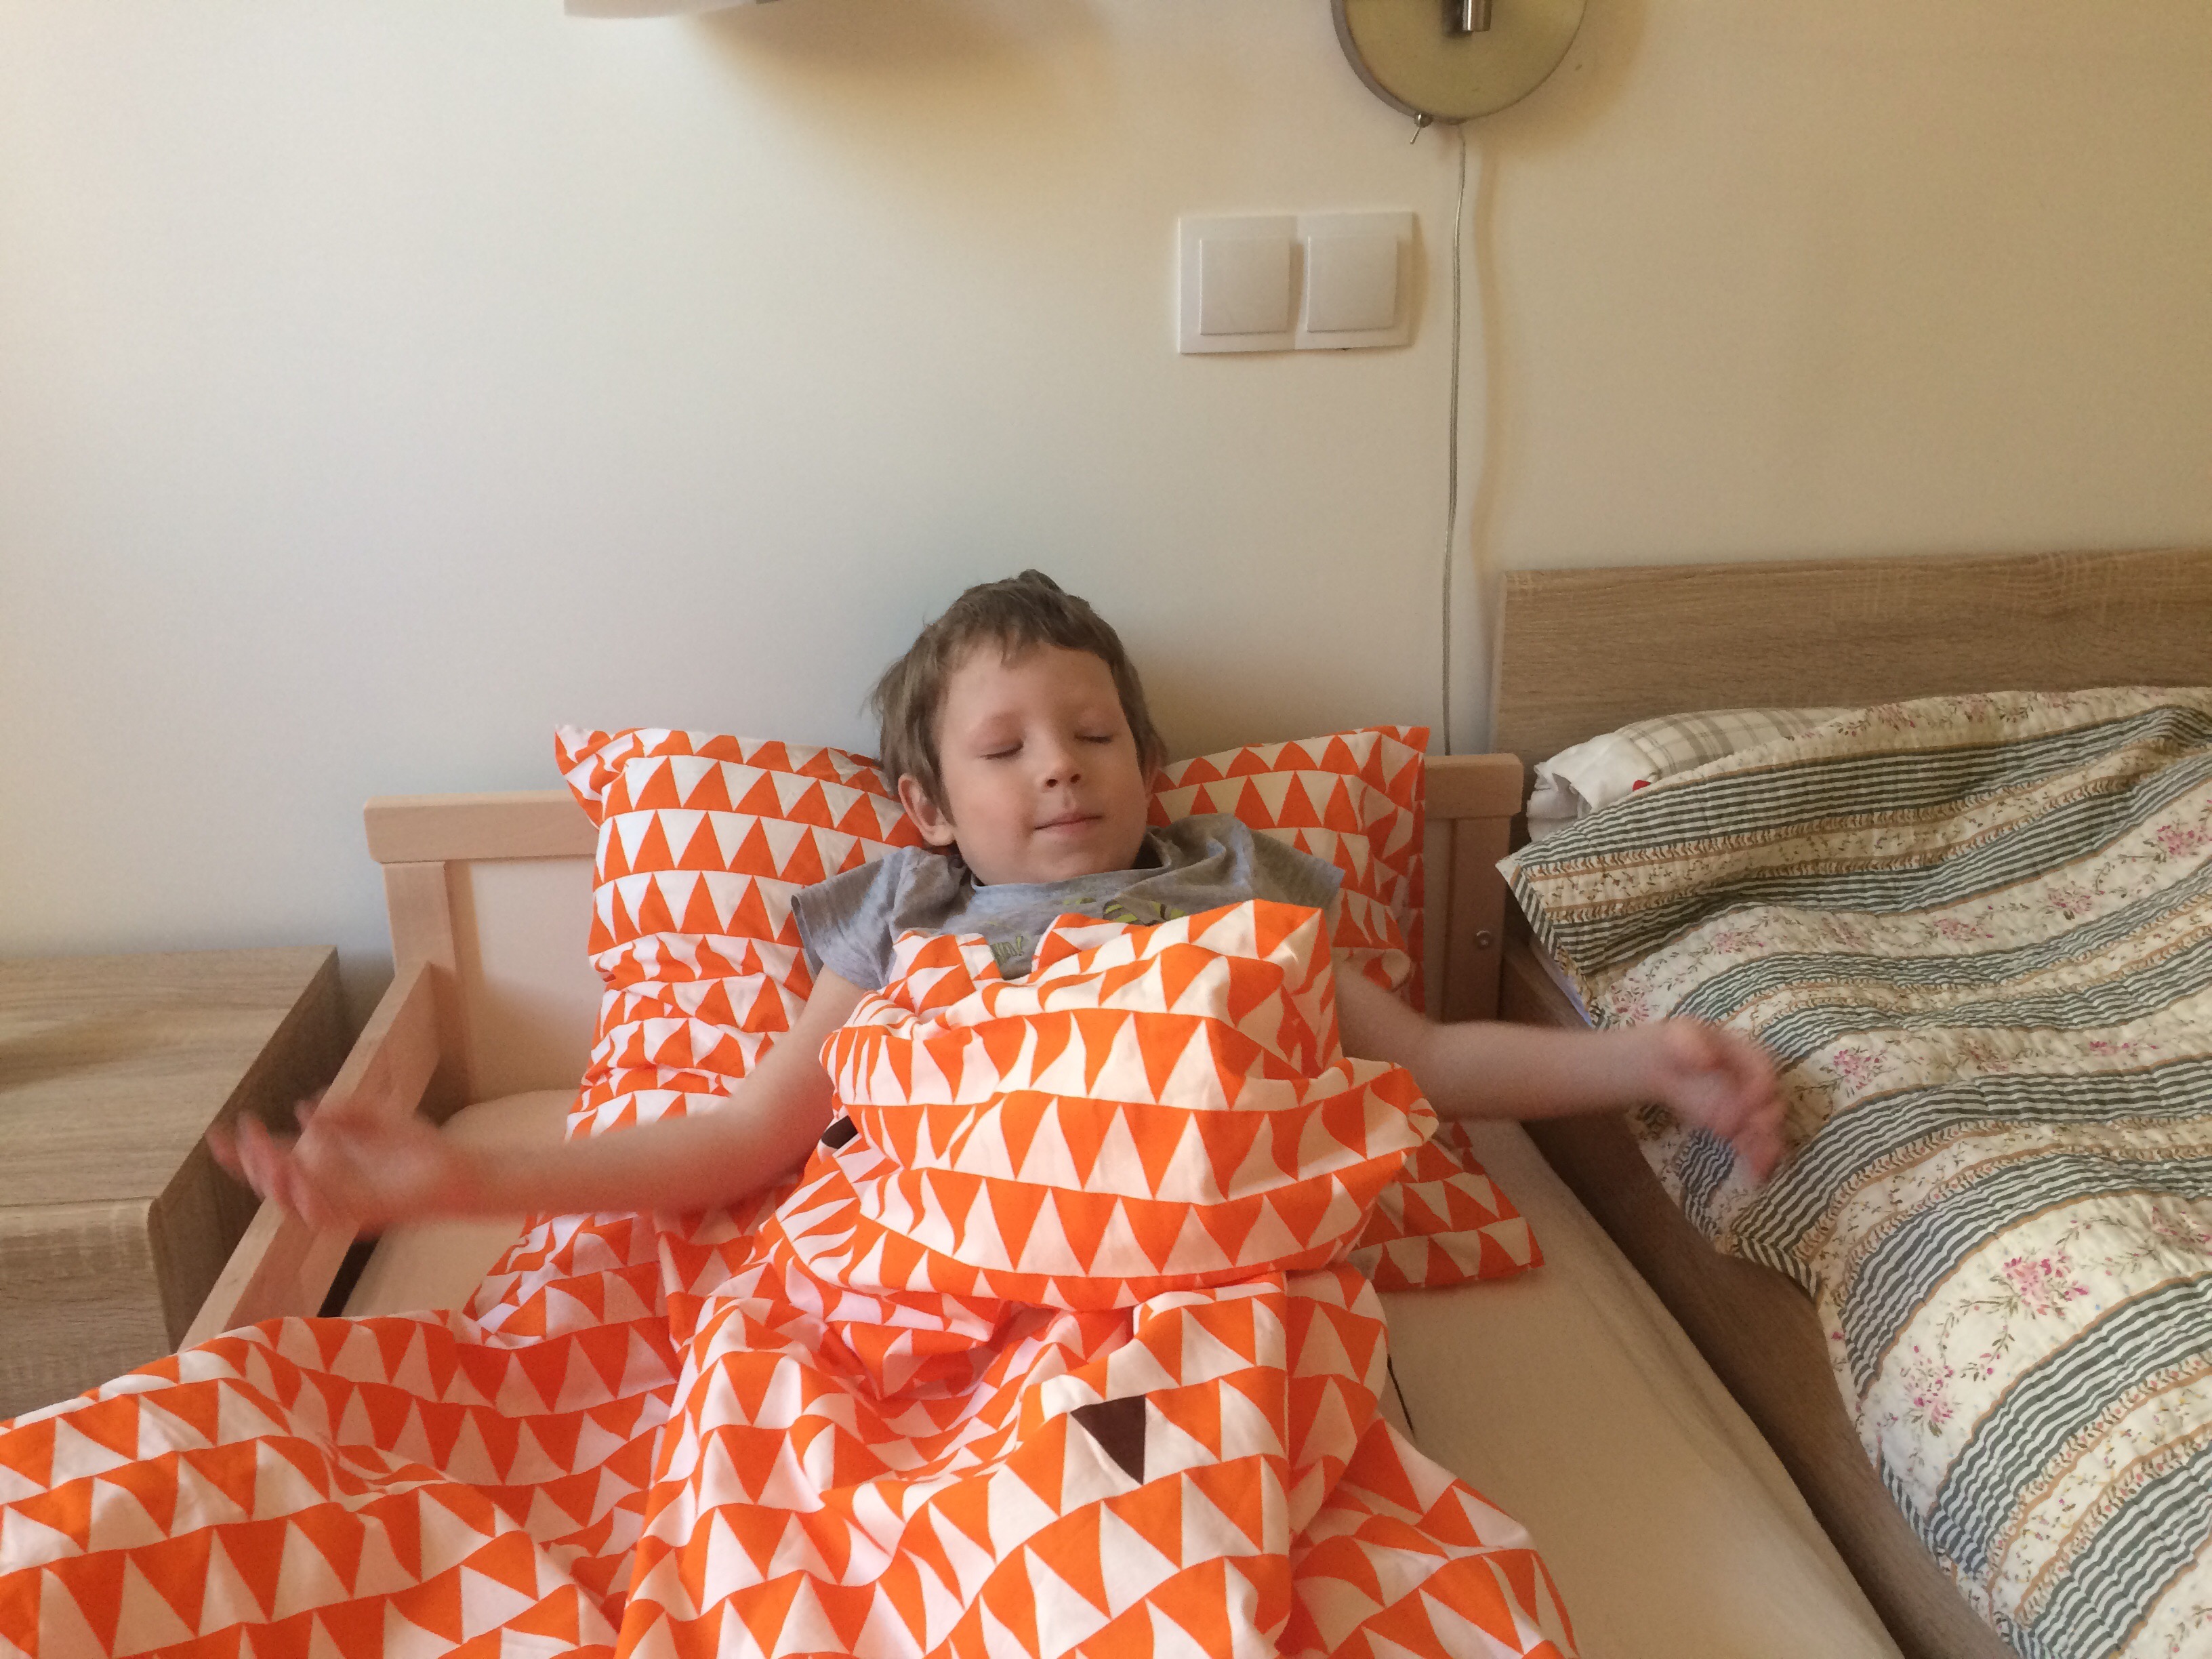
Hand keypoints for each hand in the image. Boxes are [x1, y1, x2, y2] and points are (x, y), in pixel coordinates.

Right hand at [208, 1093, 468, 1231]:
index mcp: (322, 1165)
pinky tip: (298, 1173)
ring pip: (292, 1203)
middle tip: (247, 1138)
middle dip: (254, 1163)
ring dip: (275, 1180)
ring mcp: (341, 1204)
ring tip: (266, 1156)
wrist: (456, 1171)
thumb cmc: (416, 1146)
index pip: (272, 1160)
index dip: (243, 1152)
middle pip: (274, 1184)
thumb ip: (344, 1108)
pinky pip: (325, 1213)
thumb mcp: (377, 1115)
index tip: (218, 1134)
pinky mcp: (362, 1214)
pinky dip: (308, 1196)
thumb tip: (304, 1107)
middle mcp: (325, 1187)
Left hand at [1643, 1020, 1786, 1180]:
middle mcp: (1755, 1082)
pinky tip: (1757, 1176)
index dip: (1761, 1084)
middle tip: (1757, 1131)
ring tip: (1761, 1164)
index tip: (1752, 1100)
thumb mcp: (1680, 1036)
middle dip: (1767, 1119)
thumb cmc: (1679, 1046)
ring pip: (1767, 1129)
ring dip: (1767, 1146)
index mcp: (1746, 1054)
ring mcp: (1750, 1107)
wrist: (1668, 1066)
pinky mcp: (1741, 1127)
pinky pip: (1755, 1144)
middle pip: (1771, 1102)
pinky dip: (1758, 1160)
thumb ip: (1691, 1044)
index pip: (1763, 1068)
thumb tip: (1705, 1060)